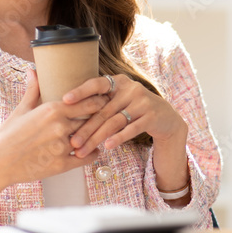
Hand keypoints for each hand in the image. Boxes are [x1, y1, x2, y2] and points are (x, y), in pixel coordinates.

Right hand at [0, 69, 106, 187]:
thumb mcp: (21, 110)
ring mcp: (62, 146)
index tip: (105, 99)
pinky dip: (92, 154)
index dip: (98, 100)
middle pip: (91, 119)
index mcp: (52, 109)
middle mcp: (60, 126)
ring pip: (89, 138)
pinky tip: (93, 150)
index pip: (86, 102)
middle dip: (99, 117)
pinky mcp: (61, 165)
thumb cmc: (7, 135)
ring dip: (95, 136)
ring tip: (102, 132)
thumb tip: (33, 71)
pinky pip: (86, 158)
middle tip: (108, 114)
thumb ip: (33, 90)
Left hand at [64, 75, 186, 157]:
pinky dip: (118, 138)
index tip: (65, 100)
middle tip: (72, 142)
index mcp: (119, 82)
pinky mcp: (151, 116)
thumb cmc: (134, 110)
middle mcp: (130, 89)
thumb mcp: (119, 100)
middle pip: (103, 110)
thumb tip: (69, 112)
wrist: (166, 118)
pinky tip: (107, 146)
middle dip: (85, 128)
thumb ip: (101, 102)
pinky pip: (131, 129)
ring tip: (84, 150)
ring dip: (97, 138)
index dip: (81, 91)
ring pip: (114, 122)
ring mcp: (142, 102)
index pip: (97, 84)